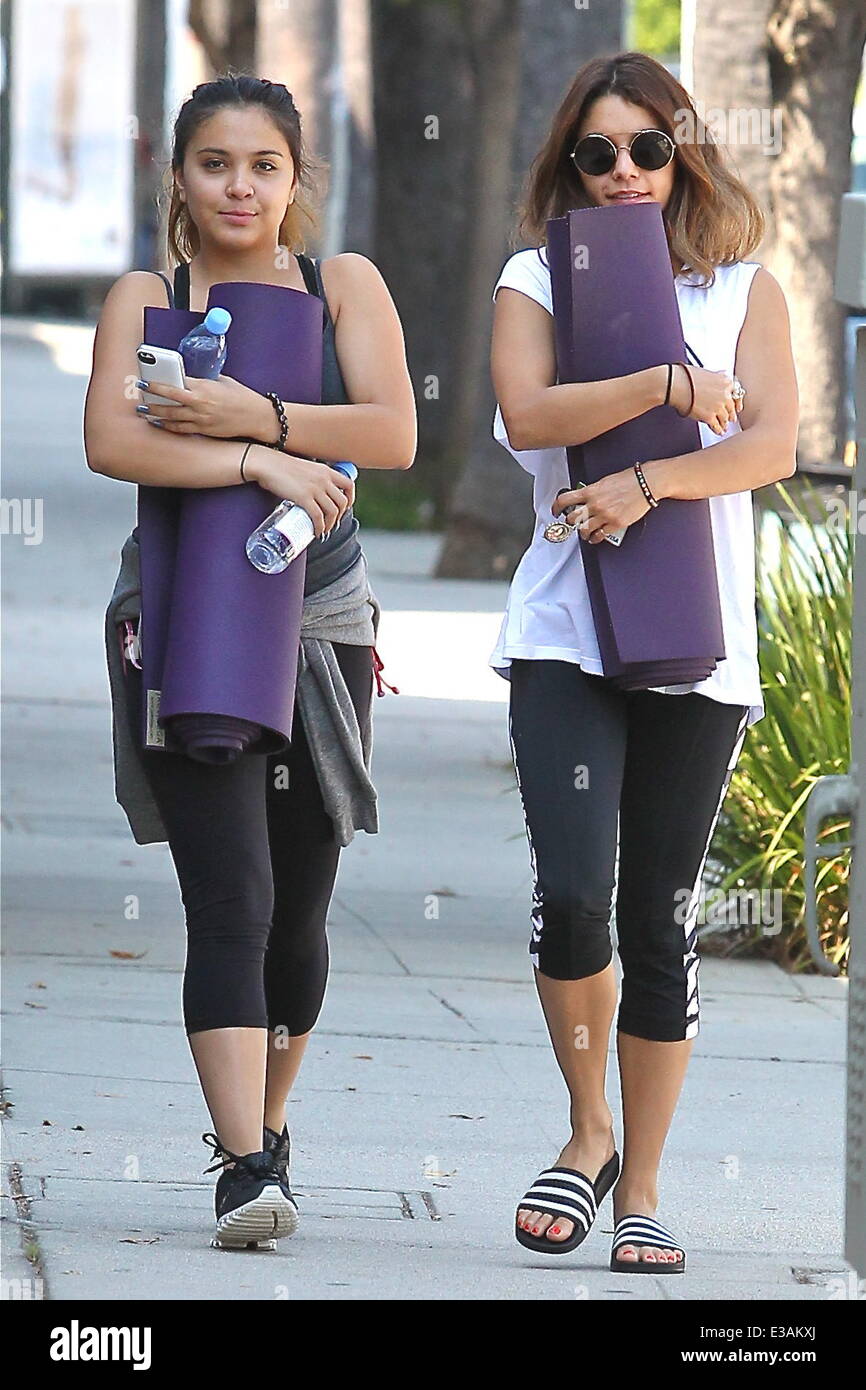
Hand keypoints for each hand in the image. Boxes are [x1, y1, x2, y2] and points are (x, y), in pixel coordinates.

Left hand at [136, 373, 274, 440]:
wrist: (257, 417)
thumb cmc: (242, 397)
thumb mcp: (223, 382)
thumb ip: (205, 381)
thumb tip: (190, 380)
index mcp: (204, 387)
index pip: (176, 383)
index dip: (159, 382)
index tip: (146, 380)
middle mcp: (201, 404)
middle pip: (169, 401)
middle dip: (152, 397)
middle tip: (139, 394)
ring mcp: (202, 419)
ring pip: (172, 417)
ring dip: (156, 413)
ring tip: (144, 410)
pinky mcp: (204, 430)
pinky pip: (182, 429)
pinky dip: (168, 426)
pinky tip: (159, 423)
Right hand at [246, 446, 354, 537]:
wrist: (268, 464)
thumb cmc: (281, 466)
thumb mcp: (305, 468)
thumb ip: (313, 478)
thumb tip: (314, 493)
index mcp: (326, 470)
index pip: (349, 484)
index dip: (351, 499)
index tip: (346, 507)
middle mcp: (324, 479)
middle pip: (342, 502)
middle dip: (340, 516)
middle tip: (332, 522)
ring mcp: (315, 489)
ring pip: (332, 512)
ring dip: (330, 524)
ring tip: (324, 530)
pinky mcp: (304, 498)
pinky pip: (318, 517)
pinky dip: (320, 527)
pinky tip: (317, 532)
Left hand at [552, 468, 650, 544]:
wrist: (646, 483)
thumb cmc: (630, 479)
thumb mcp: (605, 481)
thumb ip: (592, 491)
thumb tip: (585, 498)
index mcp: (591, 491)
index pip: (565, 499)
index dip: (556, 507)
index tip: (555, 511)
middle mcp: (595, 504)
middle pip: (572, 518)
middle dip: (571, 522)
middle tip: (572, 523)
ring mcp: (605, 515)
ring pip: (584, 530)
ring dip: (582, 533)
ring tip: (584, 533)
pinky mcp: (616, 524)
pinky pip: (600, 535)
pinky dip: (596, 538)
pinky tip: (596, 537)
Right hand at [669, 364, 739, 435]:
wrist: (675, 385)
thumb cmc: (686, 376)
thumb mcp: (707, 372)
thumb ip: (717, 378)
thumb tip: (718, 381)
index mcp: (726, 381)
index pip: (737, 393)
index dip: (737, 402)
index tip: (738, 407)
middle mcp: (725, 394)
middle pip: (732, 407)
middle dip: (731, 414)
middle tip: (731, 418)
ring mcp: (718, 406)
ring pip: (725, 418)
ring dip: (725, 424)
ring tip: (724, 427)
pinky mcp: (709, 417)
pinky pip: (717, 426)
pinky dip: (718, 430)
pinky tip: (719, 432)